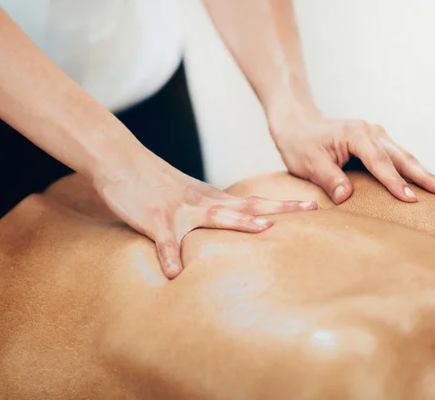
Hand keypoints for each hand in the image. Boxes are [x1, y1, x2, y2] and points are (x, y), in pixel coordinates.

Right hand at [93, 148, 317, 278]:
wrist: (122, 159)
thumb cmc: (154, 180)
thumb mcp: (188, 194)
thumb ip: (209, 210)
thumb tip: (229, 226)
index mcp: (211, 198)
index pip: (254, 201)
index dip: (283, 205)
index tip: (313, 206)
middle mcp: (202, 201)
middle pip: (247, 205)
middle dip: (280, 209)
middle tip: (312, 209)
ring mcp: (179, 209)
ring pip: (213, 216)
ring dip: (239, 222)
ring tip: (264, 230)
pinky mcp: (154, 218)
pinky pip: (163, 240)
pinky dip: (169, 255)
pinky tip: (174, 274)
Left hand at [269, 105, 434, 204]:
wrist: (296, 124)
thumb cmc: (300, 143)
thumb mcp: (308, 162)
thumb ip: (328, 178)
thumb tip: (346, 197)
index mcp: (356, 134)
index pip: (379, 162)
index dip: (395, 182)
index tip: (411, 200)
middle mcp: (371, 131)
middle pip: (402, 158)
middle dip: (427, 177)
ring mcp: (376, 135)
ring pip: (405, 157)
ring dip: (427, 174)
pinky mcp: (377, 142)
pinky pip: (399, 158)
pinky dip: (415, 170)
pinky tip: (430, 183)